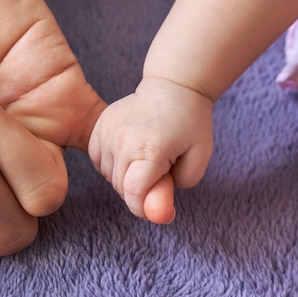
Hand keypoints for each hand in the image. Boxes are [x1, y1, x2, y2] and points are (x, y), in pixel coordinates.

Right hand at [89, 78, 213, 223]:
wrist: (172, 88)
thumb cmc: (190, 124)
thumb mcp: (199, 156)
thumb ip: (180, 184)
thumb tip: (158, 206)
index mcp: (150, 149)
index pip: (133, 193)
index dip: (142, 207)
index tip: (153, 208)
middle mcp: (123, 140)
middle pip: (121, 187)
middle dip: (138, 191)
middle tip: (158, 176)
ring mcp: (108, 132)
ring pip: (108, 175)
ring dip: (125, 177)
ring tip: (146, 161)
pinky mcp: (99, 126)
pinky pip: (98, 160)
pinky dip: (111, 164)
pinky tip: (130, 155)